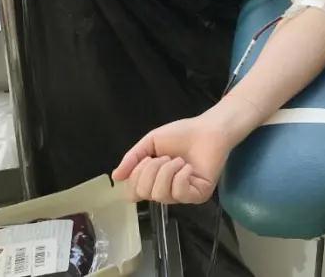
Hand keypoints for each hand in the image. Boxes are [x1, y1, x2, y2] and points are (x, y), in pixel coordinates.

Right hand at [112, 108, 245, 204]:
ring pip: (161, 195)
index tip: (146, 159)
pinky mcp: (198, 195)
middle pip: (144, 193)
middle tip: (165, 157)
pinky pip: (180, 194)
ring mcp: (182, 195)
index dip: (134, 177)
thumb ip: (133, 158)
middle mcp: (166, 191)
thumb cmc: (182, 134)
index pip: (132, 193)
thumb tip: (116, 177)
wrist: (208, 129)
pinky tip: (188, 167)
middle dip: (152, 170)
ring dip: (167, 171)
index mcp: (153, 181)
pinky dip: (181, 176)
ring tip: (179, 160)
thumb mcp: (150, 142)